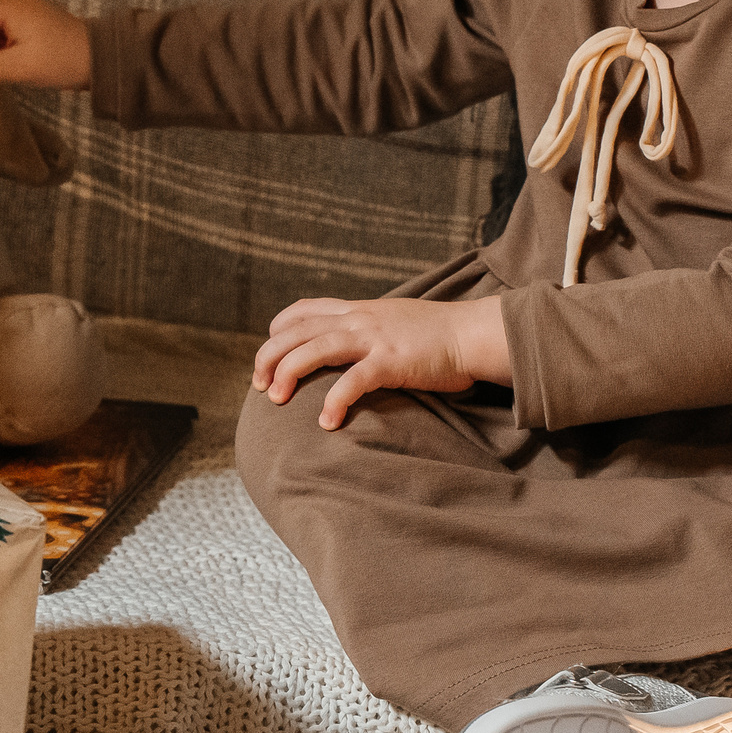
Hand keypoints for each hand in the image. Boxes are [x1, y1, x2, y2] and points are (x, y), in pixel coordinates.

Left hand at [254, 296, 511, 429]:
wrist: (473, 333)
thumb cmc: (438, 335)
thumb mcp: (394, 321)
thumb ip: (369, 330)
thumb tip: (350, 349)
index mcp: (358, 310)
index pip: (302, 310)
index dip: (277, 331)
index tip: (268, 355)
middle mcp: (359, 319)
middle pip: (296, 331)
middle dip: (269, 357)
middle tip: (258, 386)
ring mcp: (374, 338)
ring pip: (314, 349)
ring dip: (288, 373)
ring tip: (275, 399)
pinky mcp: (391, 361)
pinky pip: (352, 381)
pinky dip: (334, 401)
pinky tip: (326, 423)